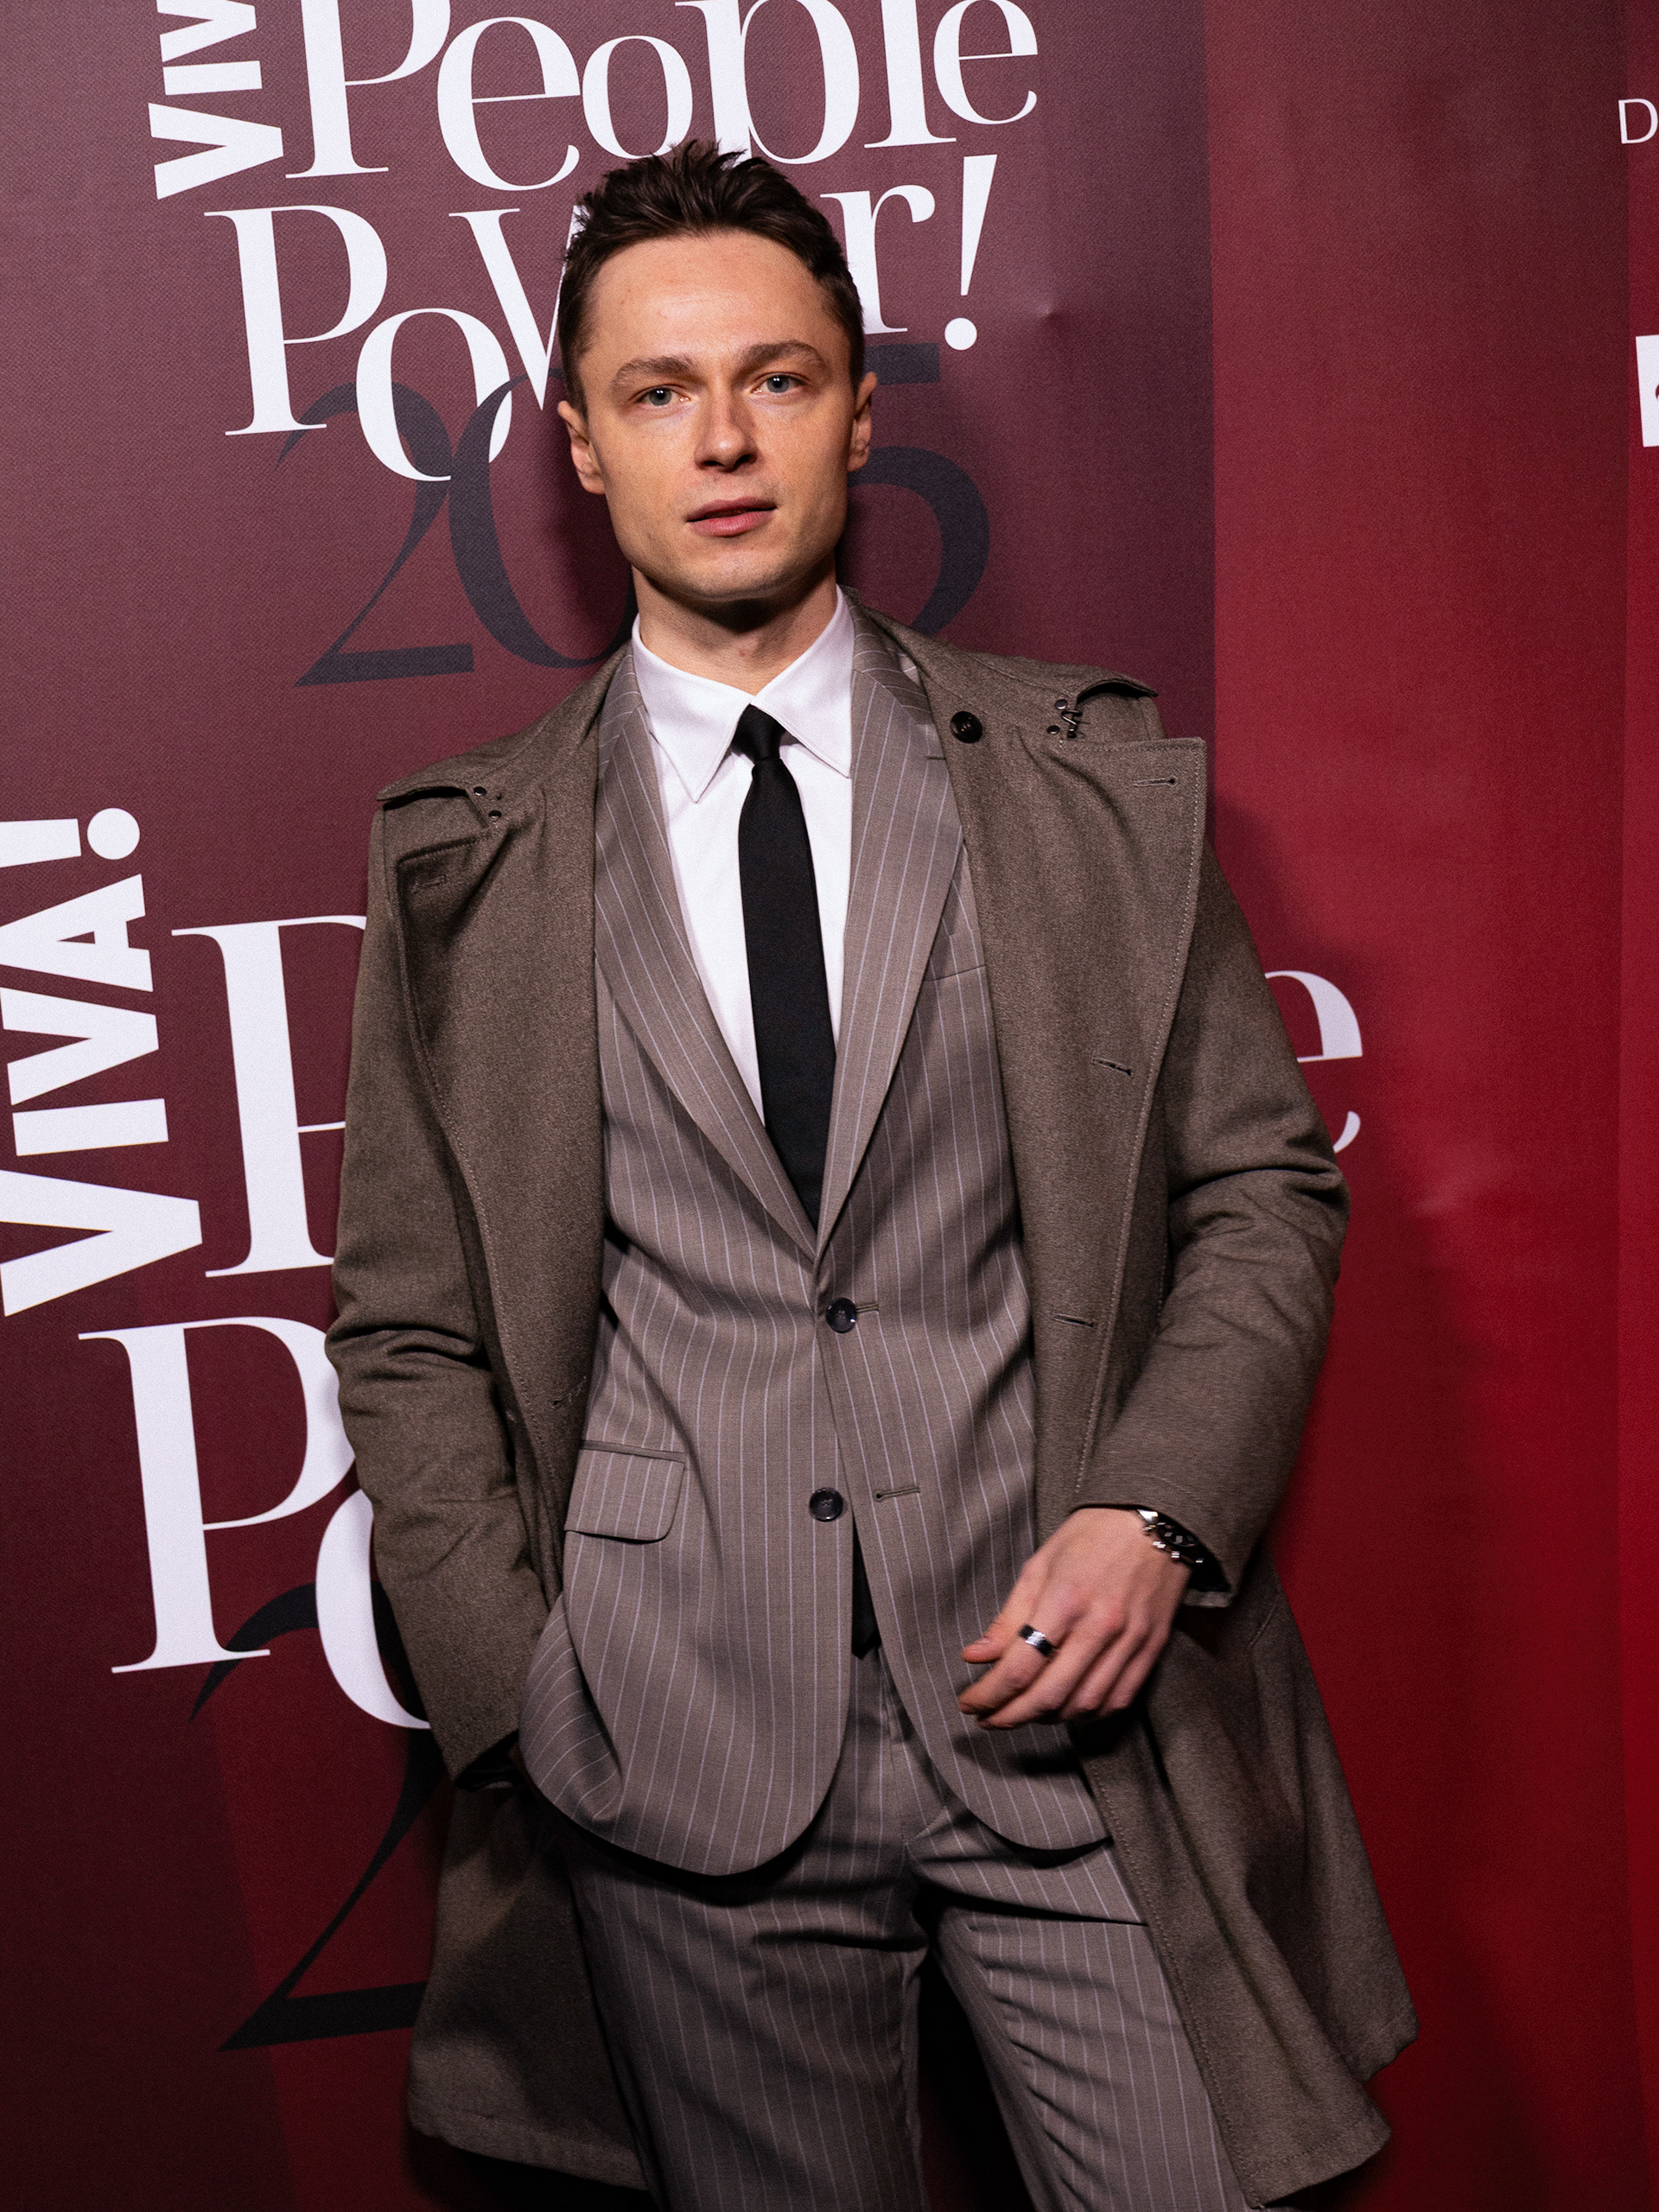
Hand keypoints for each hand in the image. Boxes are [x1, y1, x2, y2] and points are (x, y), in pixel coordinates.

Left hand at [958, 1507, 1189, 1727]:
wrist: (1154, 1520)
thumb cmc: (1091, 1535)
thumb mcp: (1040, 1565)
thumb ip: (1008, 1617)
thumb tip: (975, 1657)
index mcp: (1065, 1599)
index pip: (1019, 1667)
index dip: (989, 1695)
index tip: (969, 1703)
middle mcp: (1100, 1625)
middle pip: (1049, 1695)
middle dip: (1011, 1716)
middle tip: (988, 1719)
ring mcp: (1130, 1640)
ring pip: (1084, 1705)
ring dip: (1048, 1719)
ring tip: (1024, 1711)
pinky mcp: (1152, 1648)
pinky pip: (1119, 1699)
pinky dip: (1088, 1714)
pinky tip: (1067, 1708)